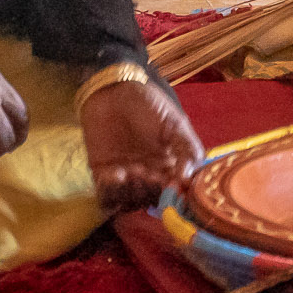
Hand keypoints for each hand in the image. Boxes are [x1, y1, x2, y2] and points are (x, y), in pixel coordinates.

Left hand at [78, 77, 204, 211]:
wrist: (112, 91)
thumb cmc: (147, 103)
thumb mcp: (174, 122)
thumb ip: (186, 148)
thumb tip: (188, 178)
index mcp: (170, 165)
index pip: (176, 189)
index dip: (177, 193)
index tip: (175, 185)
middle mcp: (149, 176)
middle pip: (154, 199)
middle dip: (154, 192)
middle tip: (151, 174)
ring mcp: (126, 178)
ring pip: (131, 202)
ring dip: (133, 192)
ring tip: (132, 171)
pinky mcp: (103, 175)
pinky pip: (107, 196)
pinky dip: (111, 192)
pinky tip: (114, 173)